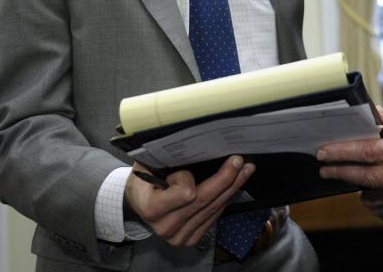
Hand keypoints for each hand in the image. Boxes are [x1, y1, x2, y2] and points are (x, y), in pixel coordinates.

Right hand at [125, 156, 251, 245]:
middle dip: (226, 178)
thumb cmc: (144, 180)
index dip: (189, 178)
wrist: (138, 203)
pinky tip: (233, 186)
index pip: (185, 193)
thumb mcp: (146, 165)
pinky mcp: (190, 239)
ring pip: (213, 209)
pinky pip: (214, 217)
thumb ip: (165, 160)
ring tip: (245, 171)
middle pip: (204, 201)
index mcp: (152, 208)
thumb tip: (193, 144)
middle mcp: (166, 227)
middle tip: (240, 161)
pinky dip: (225, 200)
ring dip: (232, 188)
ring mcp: (179, 236)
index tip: (187, 166)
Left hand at [317, 109, 382, 202]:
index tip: (325, 151)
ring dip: (359, 186)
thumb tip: (373, 114)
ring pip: (380, 192)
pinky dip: (381, 195)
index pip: (369, 152)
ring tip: (343, 176)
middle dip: (343, 173)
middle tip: (323, 169)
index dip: (344, 152)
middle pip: (369, 178)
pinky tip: (371, 188)